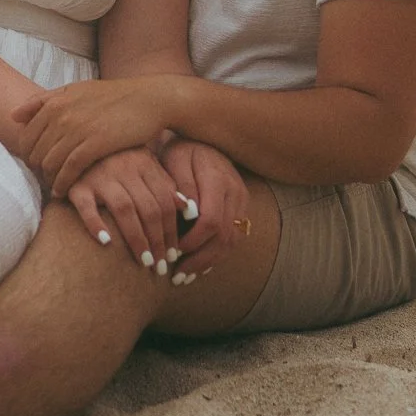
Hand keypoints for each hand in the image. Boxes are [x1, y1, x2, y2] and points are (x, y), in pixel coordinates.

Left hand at [14, 78, 177, 193]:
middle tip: (45, 179)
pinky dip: (63, 184)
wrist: (147, 100)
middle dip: (37, 170)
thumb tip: (13, 115)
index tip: (35, 166)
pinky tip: (63, 192)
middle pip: (35, 152)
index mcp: (55, 102)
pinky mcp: (95, 144)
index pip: (26, 136)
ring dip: (49, 180)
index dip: (27, 156)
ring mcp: (78, 129)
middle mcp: (62, 114)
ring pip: (49, 163)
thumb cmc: (111, 97)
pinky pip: (69, 170)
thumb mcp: (75, 91)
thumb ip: (43, 101)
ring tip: (54, 187)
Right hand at [63, 148, 182, 273]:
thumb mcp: (144, 164)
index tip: (175, 254)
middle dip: (158, 240)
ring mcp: (99, 176)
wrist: (77, 142)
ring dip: (137, 238)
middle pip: (148, 208)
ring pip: (124, 209)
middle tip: (161, 266)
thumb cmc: (116, 158)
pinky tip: (106, 242)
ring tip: (144, 262)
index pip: (165, 201)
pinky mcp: (76, 185)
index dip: (172, 230)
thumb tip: (189, 209)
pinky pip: (86, 206)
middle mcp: (124, 168)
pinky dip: (96, 224)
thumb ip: (164, 184)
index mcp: (144, 163)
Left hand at [161, 138, 250, 276]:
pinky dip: (217, 254)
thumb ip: (181, 185)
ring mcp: (242, 200)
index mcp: (218, 179)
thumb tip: (189, 214)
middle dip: (200, 259)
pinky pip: (234, 236)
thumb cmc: (181, 150)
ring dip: (209, 261)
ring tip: (186, 276)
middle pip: (224, 235)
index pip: (211, 220)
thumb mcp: (174, 160)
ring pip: (232, 240)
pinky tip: (200, 266)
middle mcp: (235, 192)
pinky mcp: (241, 207)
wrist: (203, 139)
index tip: (173, 251)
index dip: (193, 241)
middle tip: (177, 275)